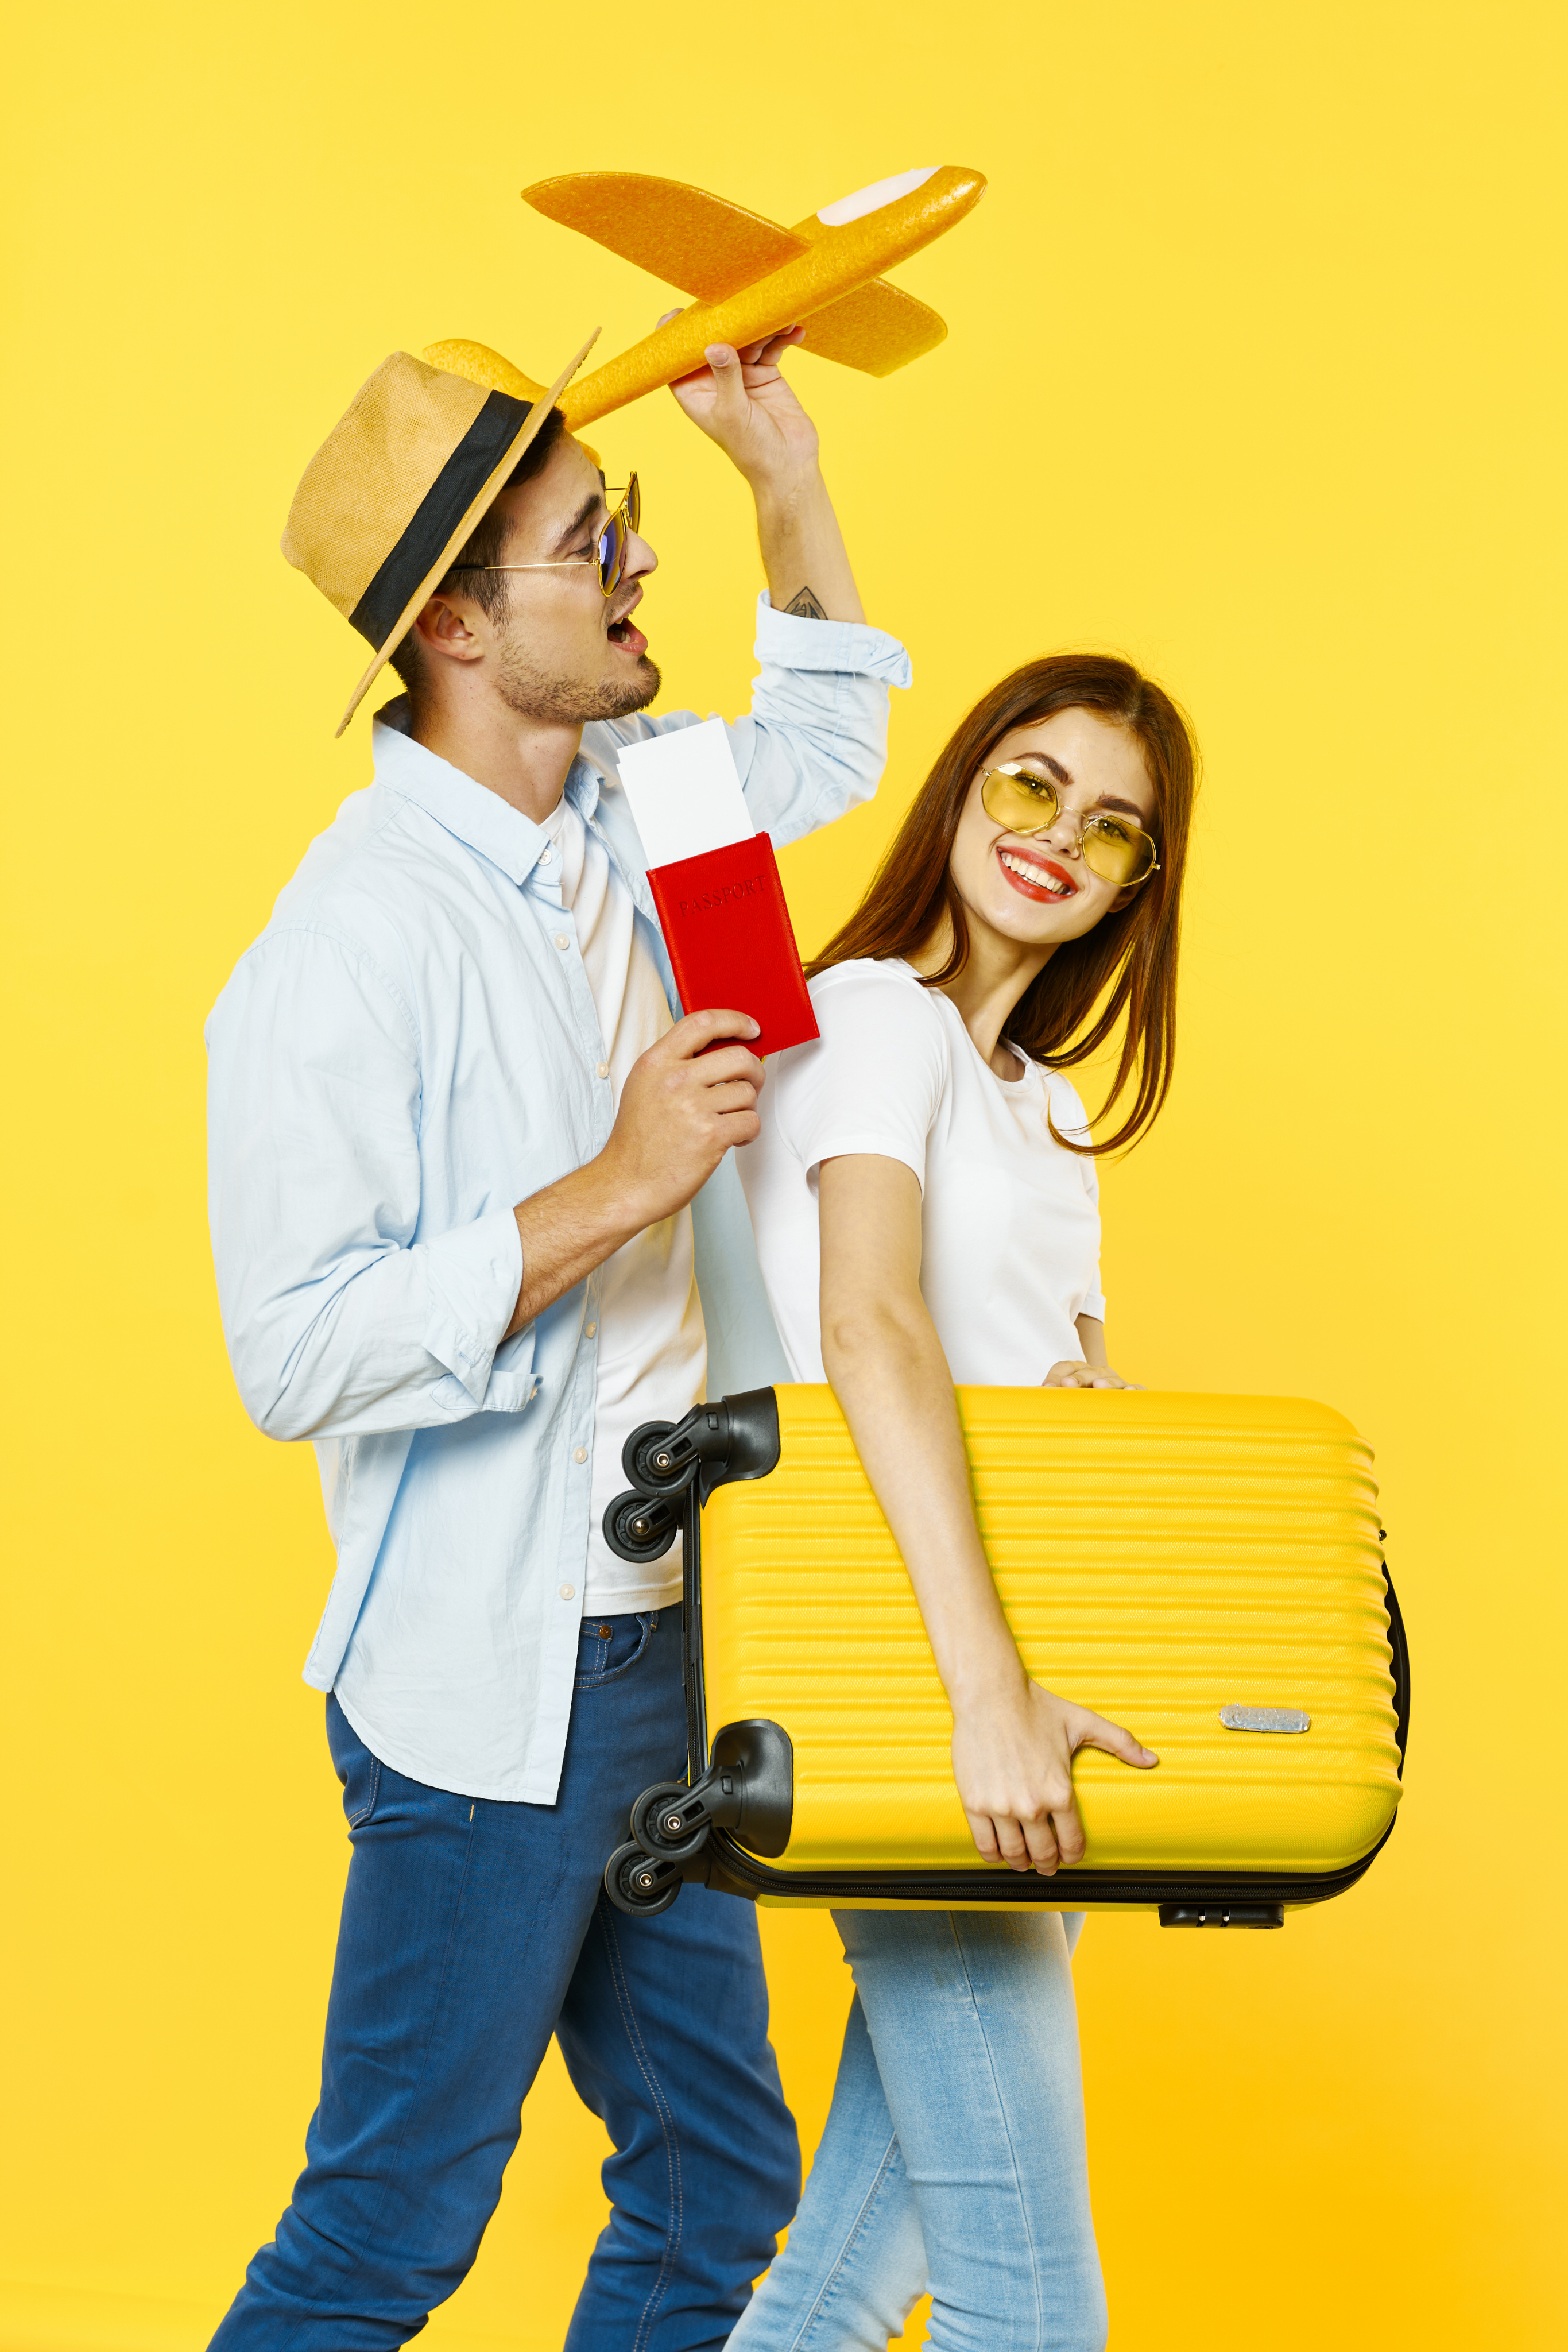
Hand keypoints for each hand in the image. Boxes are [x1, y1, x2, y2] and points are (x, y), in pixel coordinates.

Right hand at [598, 1008, 764, 1225]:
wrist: (626, 1183)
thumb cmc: (637, 1141)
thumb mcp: (643, 1087)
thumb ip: (675, 1064)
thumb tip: (721, 1050)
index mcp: (656, 1063)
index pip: (703, 1023)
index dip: (735, 1021)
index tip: (752, 1028)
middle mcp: (674, 1080)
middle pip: (739, 1056)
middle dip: (755, 1071)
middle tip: (751, 1084)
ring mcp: (692, 1107)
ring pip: (748, 1091)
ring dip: (748, 1107)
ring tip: (731, 1120)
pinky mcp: (710, 1135)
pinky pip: (751, 1121)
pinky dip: (748, 1131)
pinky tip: (732, 1138)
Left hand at [663, 316, 819, 490]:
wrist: (788, 466)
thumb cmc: (753, 449)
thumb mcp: (734, 411)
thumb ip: (726, 376)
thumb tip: (715, 345)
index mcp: (696, 392)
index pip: (678, 359)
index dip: (677, 336)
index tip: (680, 312)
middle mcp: (715, 380)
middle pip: (713, 339)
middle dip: (725, 320)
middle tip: (737, 301)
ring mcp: (741, 375)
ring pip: (745, 338)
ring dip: (761, 327)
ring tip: (778, 319)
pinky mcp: (765, 373)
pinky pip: (770, 346)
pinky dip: (781, 337)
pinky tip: (794, 331)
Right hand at [951, 1675, 1158, 1873]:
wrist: (990, 1694)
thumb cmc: (1033, 1706)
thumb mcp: (1083, 1723)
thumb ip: (1120, 1742)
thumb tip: (1151, 1759)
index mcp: (1060, 1791)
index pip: (1072, 1842)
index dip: (1073, 1855)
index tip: (1069, 1857)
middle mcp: (1032, 1804)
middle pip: (1043, 1854)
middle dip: (1048, 1864)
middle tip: (1047, 1865)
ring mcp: (1002, 1806)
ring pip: (1014, 1854)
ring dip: (1021, 1863)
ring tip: (1023, 1861)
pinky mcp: (975, 1803)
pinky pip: (985, 1844)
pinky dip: (993, 1855)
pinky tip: (998, 1852)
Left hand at [1043, 1359, 1142, 1389]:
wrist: (1109, 1399)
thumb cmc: (1082, 1400)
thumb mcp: (1066, 1396)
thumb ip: (1053, 1394)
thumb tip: (1034, 1395)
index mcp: (1077, 1370)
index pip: (1064, 1367)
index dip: (1055, 1375)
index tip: (1046, 1388)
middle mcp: (1097, 1373)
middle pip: (1086, 1371)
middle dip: (1077, 1378)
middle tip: (1066, 1385)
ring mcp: (1115, 1380)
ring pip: (1110, 1379)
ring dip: (1104, 1382)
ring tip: (1098, 1387)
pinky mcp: (1131, 1391)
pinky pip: (1136, 1389)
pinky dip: (1133, 1390)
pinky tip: (1128, 1392)